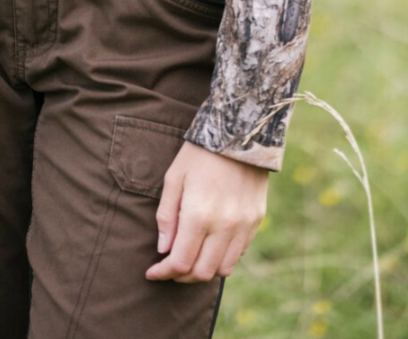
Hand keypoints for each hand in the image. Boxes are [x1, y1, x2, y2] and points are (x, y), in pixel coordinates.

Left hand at [145, 140, 268, 283]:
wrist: (239, 132)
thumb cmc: (200, 153)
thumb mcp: (174, 178)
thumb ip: (166, 216)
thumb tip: (163, 249)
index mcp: (199, 215)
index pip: (180, 262)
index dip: (163, 273)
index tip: (152, 272)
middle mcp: (224, 226)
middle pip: (202, 272)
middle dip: (181, 276)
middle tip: (169, 267)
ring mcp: (243, 225)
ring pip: (223, 269)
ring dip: (204, 270)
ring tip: (191, 258)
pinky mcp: (256, 220)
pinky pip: (239, 253)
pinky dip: (223, 257)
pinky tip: (211, 245)